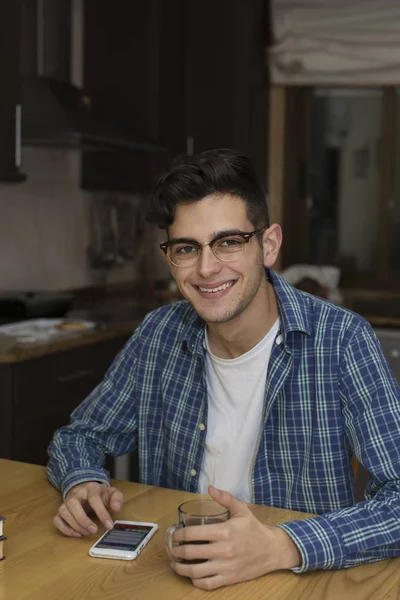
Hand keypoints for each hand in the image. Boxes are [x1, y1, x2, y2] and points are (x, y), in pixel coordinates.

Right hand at [53, 481, 123, 537]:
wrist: (86, 490)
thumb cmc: (100, 494)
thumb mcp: (112, 493)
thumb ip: (117, 499)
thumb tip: (116, 508)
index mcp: (90, 488)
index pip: (94, 499)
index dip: (101, 513)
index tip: (109, 525)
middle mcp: (76, 494)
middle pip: (73, 504)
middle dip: (83, 520)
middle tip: (94, 531)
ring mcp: (66, 502)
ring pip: (64, 512)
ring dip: (74, 525)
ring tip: (87, 533)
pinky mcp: (61, 511)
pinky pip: (57, 520)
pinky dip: (64, 529)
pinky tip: (76, 534)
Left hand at [169, 485, 300, 589]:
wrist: (271, 550)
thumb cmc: (254, 528)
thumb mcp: (241, 509)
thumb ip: (225, 498)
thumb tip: (210, 488)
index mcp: (224, 531)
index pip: (193, 533)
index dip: (178, 534)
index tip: (174, 534)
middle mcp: (223, 550)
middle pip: (190, 552)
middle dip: (175, 551)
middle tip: (171, 548)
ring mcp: (225, 567)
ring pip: (195, 571)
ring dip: (180, 568)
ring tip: (175, 563)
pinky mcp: (229, 579)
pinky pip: (207, 584)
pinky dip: (195, 581)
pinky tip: (191, 575)